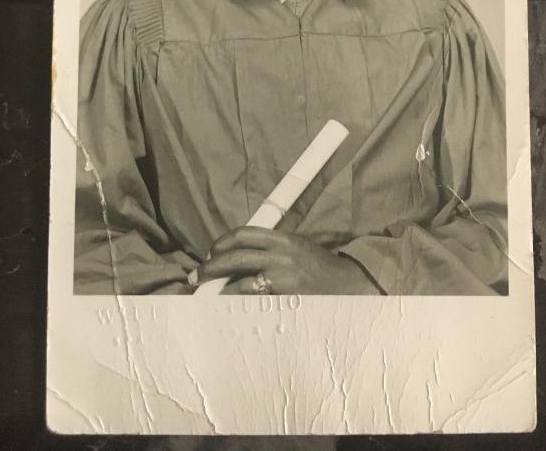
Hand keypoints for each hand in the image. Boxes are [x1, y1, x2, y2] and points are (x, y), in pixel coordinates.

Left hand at [196, 227, 380, 294]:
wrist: (349, 285)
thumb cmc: (321, 268)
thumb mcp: (297, 248)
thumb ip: (272, 248)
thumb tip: (242, 256)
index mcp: (282, 239)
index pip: (243, 234)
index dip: (221, 243)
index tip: (210, 252)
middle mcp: (279, 254)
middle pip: (234, 257)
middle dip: (211, 267)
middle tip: (196, 276)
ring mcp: (282, 277)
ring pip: (240, 282)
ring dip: (220, 291)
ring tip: (209, 298)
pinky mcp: (285, 298)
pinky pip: (254, 302)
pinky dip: (238, 306)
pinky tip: (228, 312)